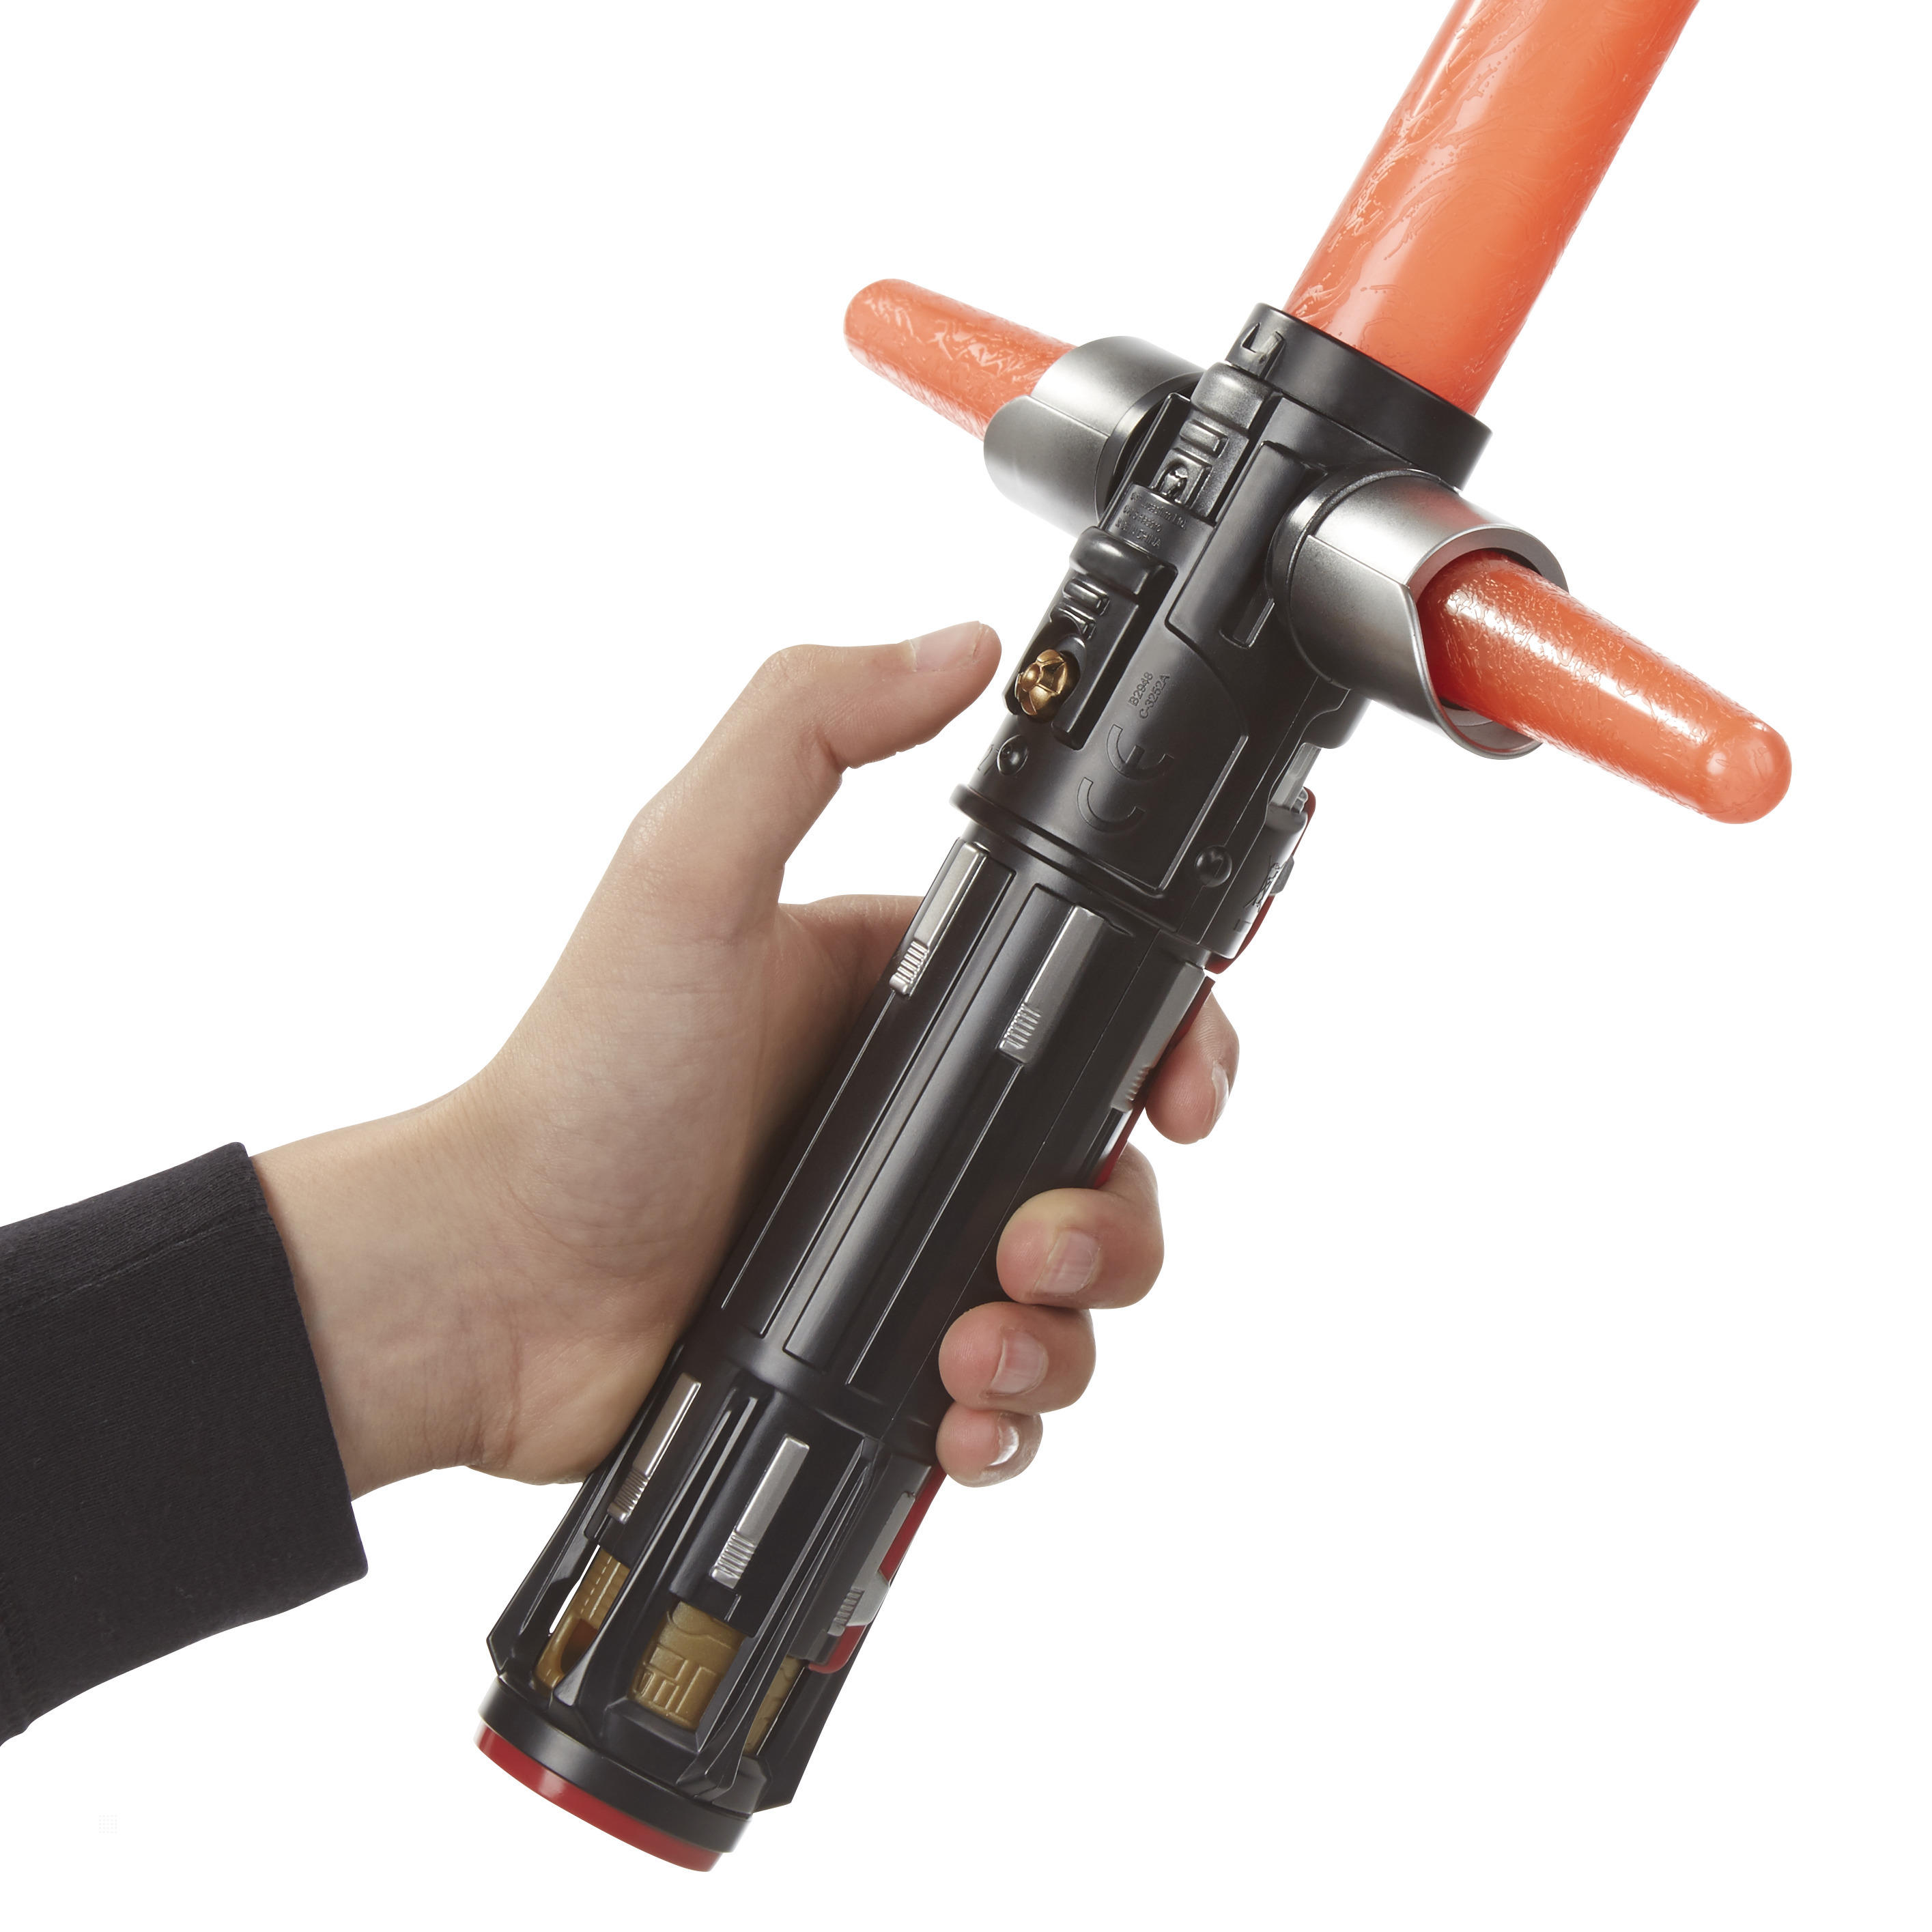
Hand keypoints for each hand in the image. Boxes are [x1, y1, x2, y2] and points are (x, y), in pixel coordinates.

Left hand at [254, 622, 1239, 1496]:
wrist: (492, 1283)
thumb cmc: (580, 1080)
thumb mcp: (688, 869)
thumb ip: (809, 730)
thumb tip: (958, 645)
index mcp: (904, 1001)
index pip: (1091, 1008)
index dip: (1167, 1049)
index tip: (1180, 1095)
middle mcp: (919, 1120)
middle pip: (1108, 1163)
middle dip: (1117, 1214)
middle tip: (1038, 1237)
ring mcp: (902, 1239)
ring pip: (1076, 1287)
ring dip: (1070, 1323)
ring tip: (978, 1339)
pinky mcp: (881, 1350)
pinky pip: (1005, 1392)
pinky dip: (1011, 1413)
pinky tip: (961, 1411)